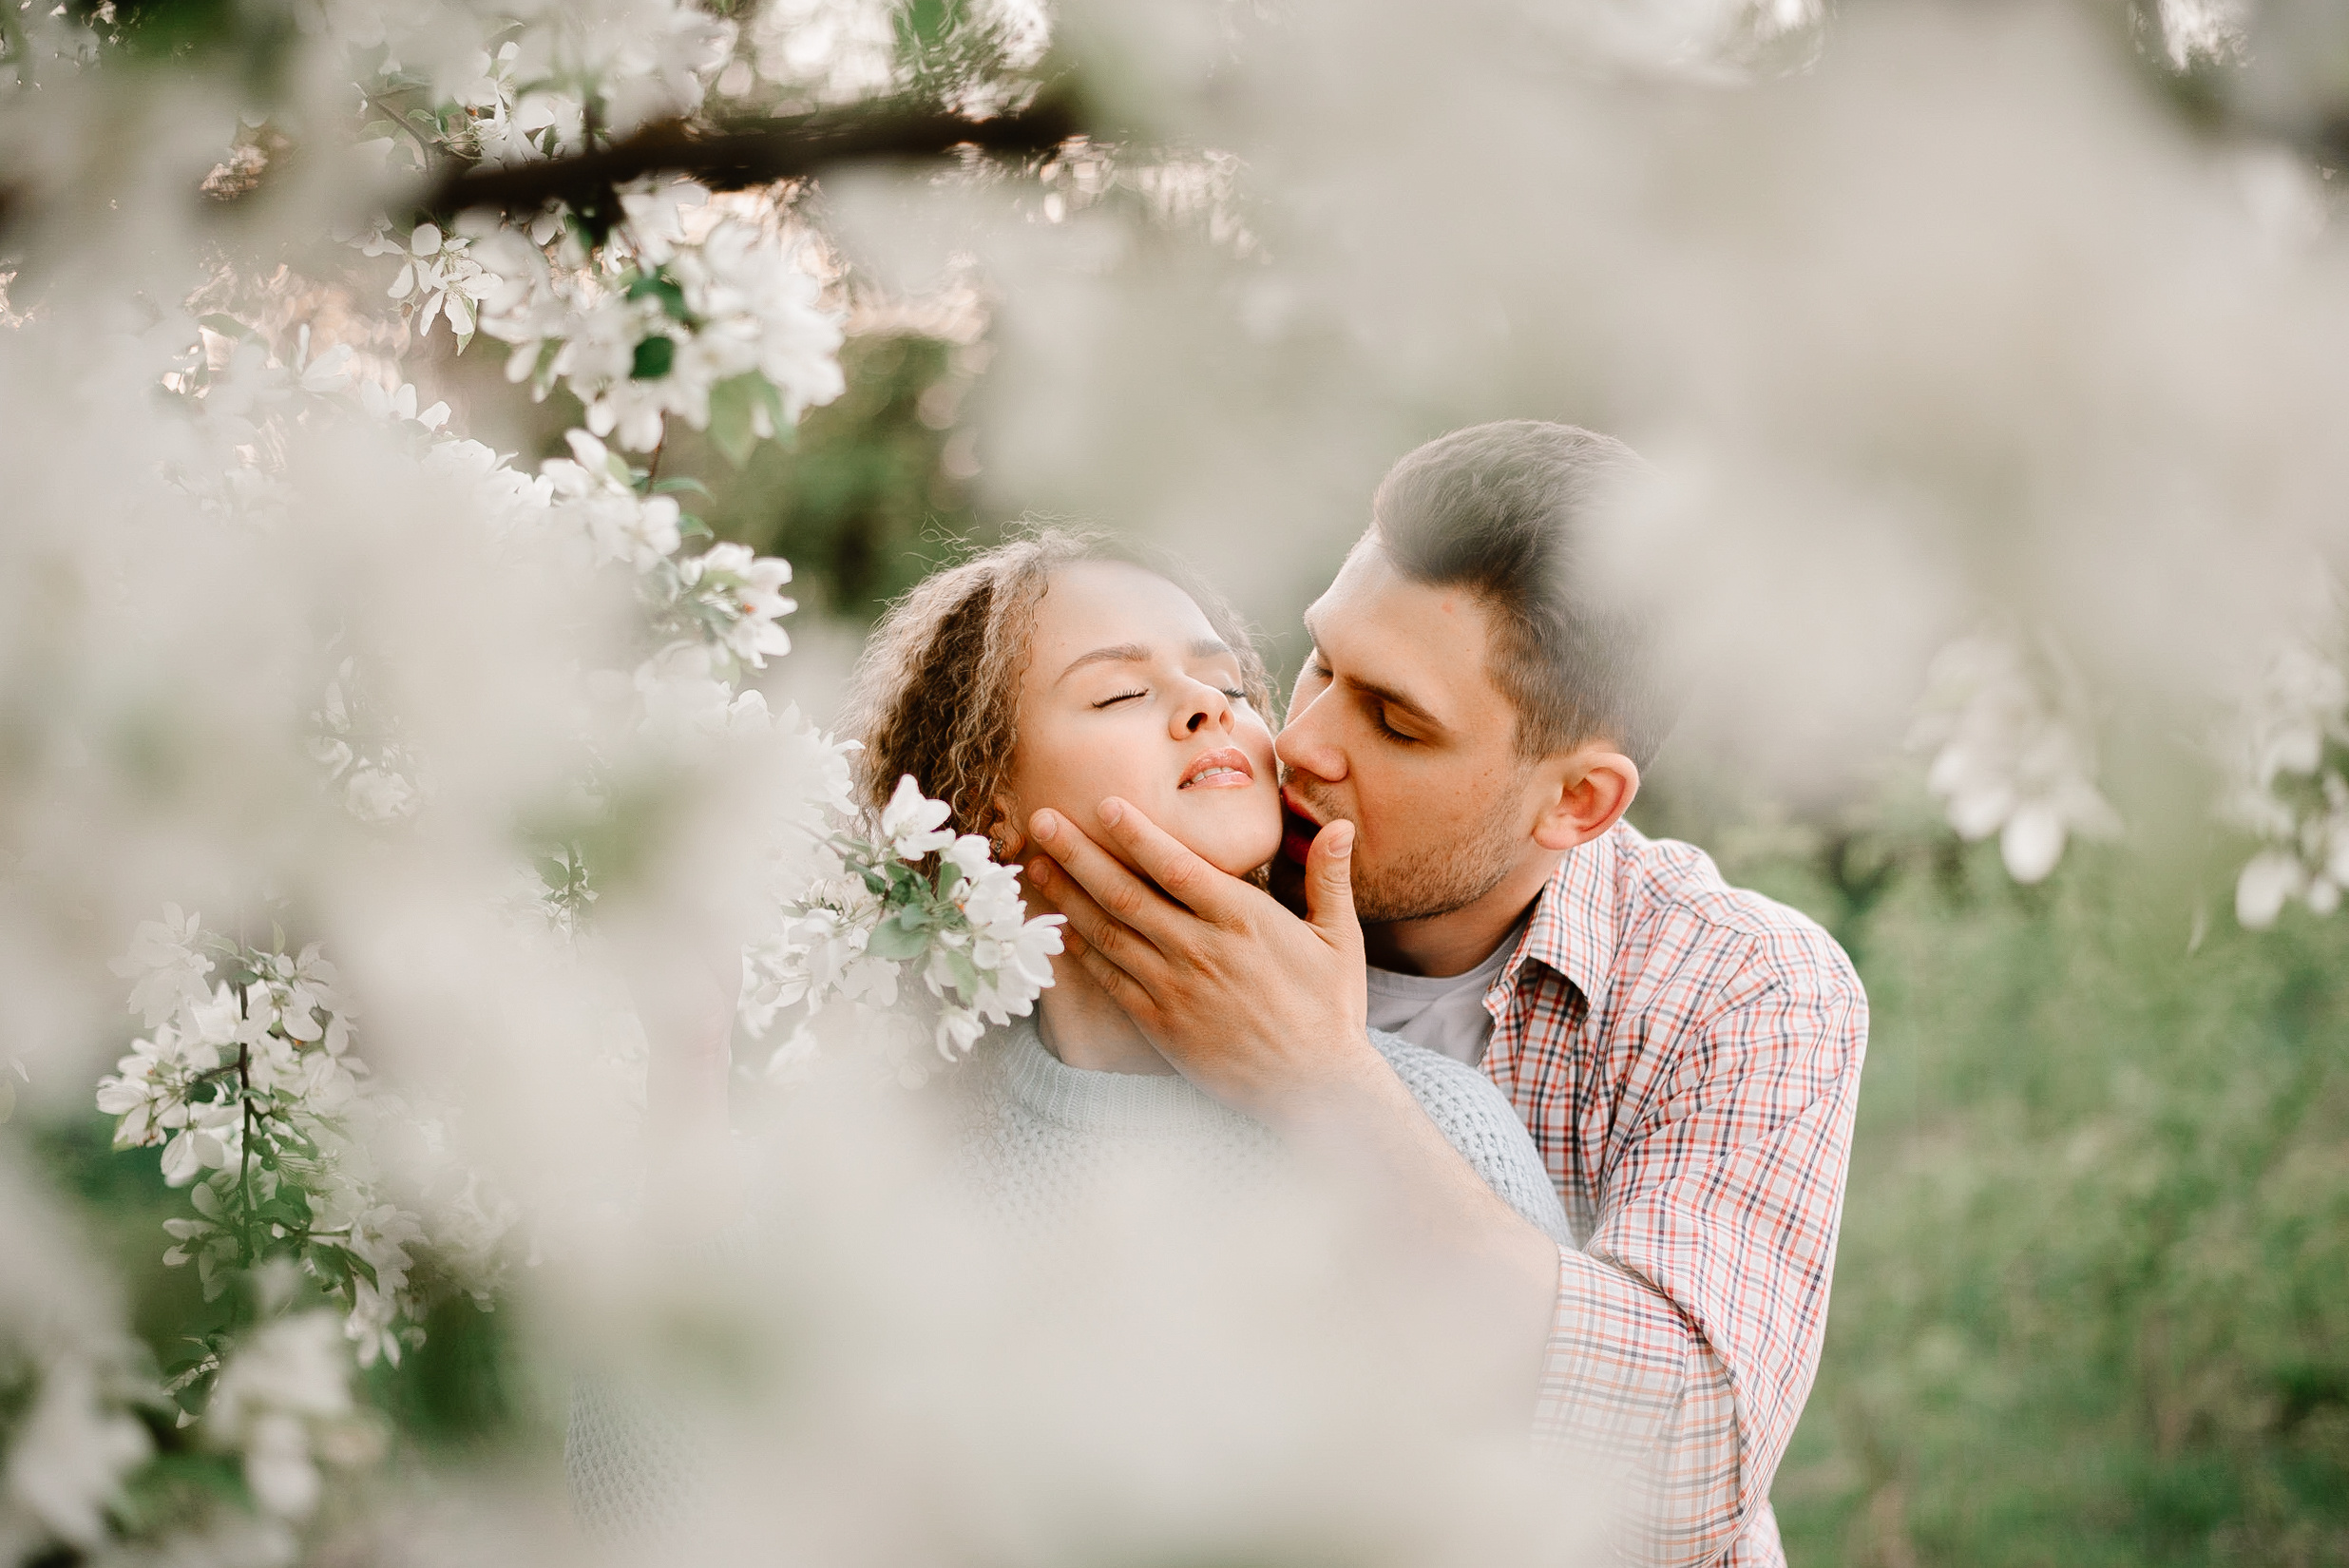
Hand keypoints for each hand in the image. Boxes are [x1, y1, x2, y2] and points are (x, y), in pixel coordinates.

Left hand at [1023, 797, 1375, 1121]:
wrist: (1313, 1088)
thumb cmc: (1328, 1009)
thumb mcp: (1338, 939)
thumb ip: (1329, 878)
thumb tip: (1342, 825)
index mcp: (1242, 919)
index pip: (1176, 866)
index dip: (1136, 834)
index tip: (1104, 805)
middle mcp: (1200, 949)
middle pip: (1126, 893)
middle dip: (1079, 853)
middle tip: (1042, 820)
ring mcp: (1174, 987)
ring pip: (1108, 932)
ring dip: (1067, 896)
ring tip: (1035, 865)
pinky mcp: (1159, 1023)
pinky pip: (1109, 980)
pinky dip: (1079, 952)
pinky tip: (1055, 930)